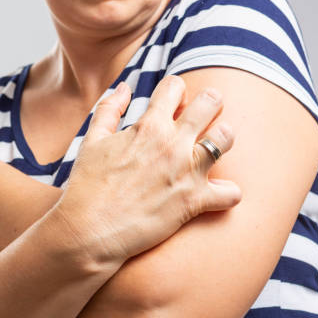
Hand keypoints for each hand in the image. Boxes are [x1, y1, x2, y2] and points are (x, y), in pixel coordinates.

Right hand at [54, 76, 241, 265]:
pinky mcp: (194, 202)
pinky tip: (216, 194)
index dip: (175, 91)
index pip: (175, 86)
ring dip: (222, 140)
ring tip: (212, 148)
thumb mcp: (92, 140)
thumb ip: (109, 109)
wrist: (88, 232)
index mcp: (148, 125)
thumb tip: (125, 87)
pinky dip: (227, 193)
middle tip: (205, 115)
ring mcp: (186, 171)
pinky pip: (231, 193)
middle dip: (210, 103)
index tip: (173, 104)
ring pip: (226, 139)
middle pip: (210, 103)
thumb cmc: (86, 186)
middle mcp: (172, 143)